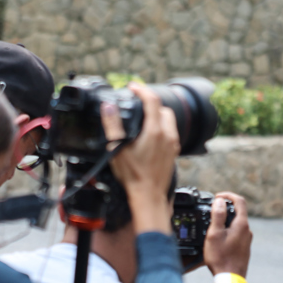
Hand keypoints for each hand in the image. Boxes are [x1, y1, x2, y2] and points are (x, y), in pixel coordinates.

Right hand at [108, 84, 179, 232]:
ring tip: (143, 117)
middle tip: (137, 102)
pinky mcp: (173, 152)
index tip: (132, 87)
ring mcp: (173, 144)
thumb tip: (108, 107)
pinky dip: (161, 127)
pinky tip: (149, 134)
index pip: (152, 100)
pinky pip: (170, 132)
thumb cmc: (133, 175)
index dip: (141, 90)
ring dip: (157, 114)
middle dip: (150, 102)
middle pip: (162, 108)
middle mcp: (167, 135)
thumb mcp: (117, 149)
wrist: (148, 195)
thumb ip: (112, 125)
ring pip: (168, 120)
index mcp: (154, 131)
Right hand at [203, 192, 250, 276]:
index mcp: (241, 224)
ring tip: (213, 225)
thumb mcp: (214, 234)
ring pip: (237, 223)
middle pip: (239, 211)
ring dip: (226, 220)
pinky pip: (237, 233)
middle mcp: (247, 230)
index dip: (228, 195)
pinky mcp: (244, 247)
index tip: (217, 196)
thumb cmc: (221, 258)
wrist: (230, 279)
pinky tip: (219, 238)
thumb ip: (217, 215)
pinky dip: (228, 229)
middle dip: (225, 207)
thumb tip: (219, 201)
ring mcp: (247, 239)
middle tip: (212, 209)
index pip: (240, 201)